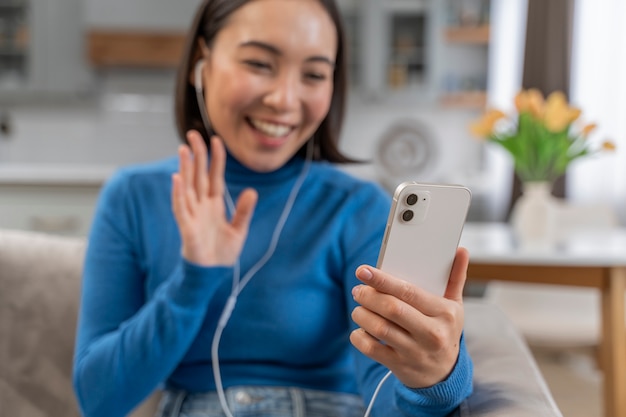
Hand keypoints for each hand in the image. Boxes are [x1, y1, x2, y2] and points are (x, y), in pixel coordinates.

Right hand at [171, 130, 257, 265]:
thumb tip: (252, 191)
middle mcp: (202, 205)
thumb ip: (244, 211)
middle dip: (196, 155)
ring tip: (184, 150)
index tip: (217, 140)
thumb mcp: (239, 230)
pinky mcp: (187, 227)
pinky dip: (179, 194)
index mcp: (214, 204)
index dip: (215, 159)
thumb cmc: (222, 252)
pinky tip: (177, 179)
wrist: (213, 274)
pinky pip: (181, 208)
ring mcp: (193, 215)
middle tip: (193, 134)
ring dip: (185, 168)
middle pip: (198, 175)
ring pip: (187, 187)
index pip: (214, 176)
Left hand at [350, 247, 469, 387]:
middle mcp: (431, 334)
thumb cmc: (445, 330)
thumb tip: (461, 250)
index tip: (362, 270)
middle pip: (392, 309)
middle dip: (369, 296)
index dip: (382, 279)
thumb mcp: (455, 306)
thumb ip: (456, 277)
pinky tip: (360, 329)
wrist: (444, 373)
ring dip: (362, 314)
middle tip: (358, 290)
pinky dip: (359, 337)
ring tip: (359, 308)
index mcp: (444, 313)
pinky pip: (371, 349)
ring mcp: (415, 352)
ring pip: (379, 328)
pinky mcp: (400, 366)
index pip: (409, 292)